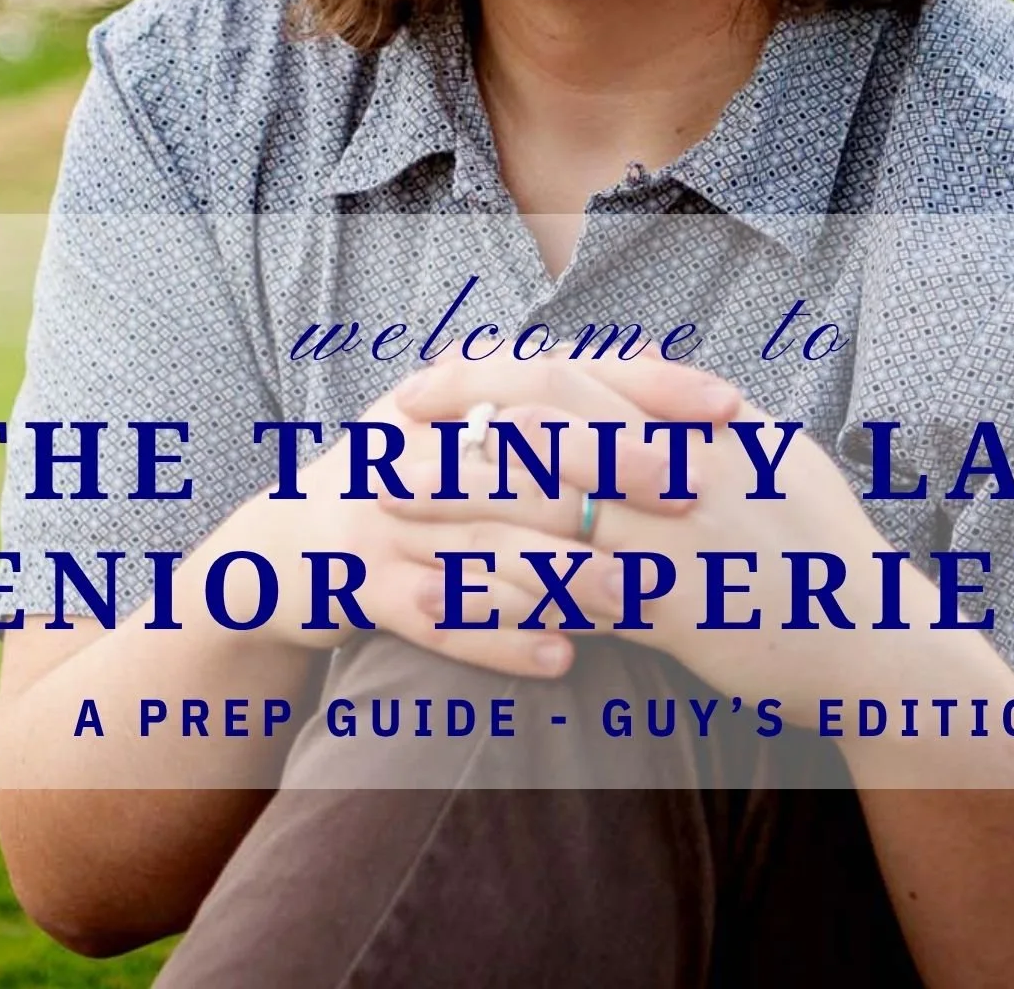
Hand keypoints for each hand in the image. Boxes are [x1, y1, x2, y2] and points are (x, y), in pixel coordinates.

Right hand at [216, 344, 741, 682]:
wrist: (285, 550)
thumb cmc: (408, 481)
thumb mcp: (466, 422)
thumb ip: (553, 396)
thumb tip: (659, 356)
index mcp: (455, 397)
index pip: (563, 374)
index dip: (646, 387)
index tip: (728, 406)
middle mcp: (419, 444)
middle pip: (531, 453)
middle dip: (616, 474)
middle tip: (694, 497)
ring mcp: (387, 517)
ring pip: (489, 541)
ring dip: (565, 570)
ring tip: (635, 593)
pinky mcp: (359, 584)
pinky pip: (436, 616)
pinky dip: (499, 639)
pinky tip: (562, 658)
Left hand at [391, 353, 906, 711]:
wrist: (878, 643)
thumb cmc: (823, 548)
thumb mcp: (773, 455)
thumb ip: (700, 413)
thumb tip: (640, 363)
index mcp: (701, 424)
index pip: (577, 378)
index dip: (492, 375)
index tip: (433, 380)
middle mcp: (685, 470)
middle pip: (546, 430)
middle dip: (458, 427)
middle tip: (387, 436)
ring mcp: (679, 540)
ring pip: (546, 507)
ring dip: (461, 504)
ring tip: (393, 510)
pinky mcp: (676, 615)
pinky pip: (572, 596)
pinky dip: (506, 590)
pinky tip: (449, 595)